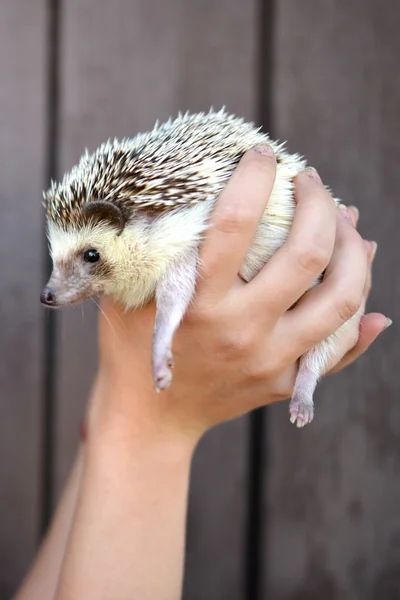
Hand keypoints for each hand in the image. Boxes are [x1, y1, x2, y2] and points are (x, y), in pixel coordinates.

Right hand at [94, 147, 388, 442]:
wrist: (148, 420)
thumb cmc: (131, 348)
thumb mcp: (131, 292)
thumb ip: (154, 246)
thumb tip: (196, 197)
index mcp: (198, 302)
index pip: (236, 222)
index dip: (255, 177)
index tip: (263, 154)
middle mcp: (241, 329)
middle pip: (306, 254)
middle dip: (319, 203)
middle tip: (312, 182)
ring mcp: (270, 360)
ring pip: (340, 299)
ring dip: (355, 252)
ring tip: (349, 224)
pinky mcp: (285, 383)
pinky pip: (339, 350)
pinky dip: (360, 320)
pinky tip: (368, 298)